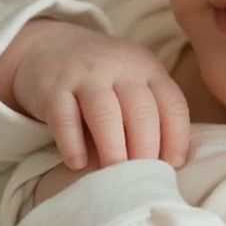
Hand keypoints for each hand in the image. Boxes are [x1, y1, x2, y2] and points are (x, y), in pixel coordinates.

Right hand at [0, 20, 189, 169]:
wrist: (47, 47)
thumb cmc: (101, 79)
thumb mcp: (131, 84)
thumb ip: (147, 116)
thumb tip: (161, 168)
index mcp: (147, 68)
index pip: (172, 103)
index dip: (177, 137)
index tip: (173, 166)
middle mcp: (120, 68)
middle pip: (141, 110)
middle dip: (146, 148)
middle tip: (143, 178)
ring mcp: (85, 75)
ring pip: (105, 113)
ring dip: (114, 149)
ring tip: (116, 176)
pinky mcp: (53, 88)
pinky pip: (65, 117)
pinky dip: (72, 143)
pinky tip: (78, 163)